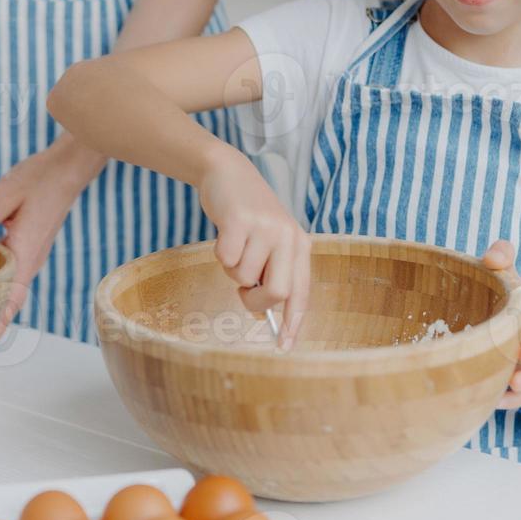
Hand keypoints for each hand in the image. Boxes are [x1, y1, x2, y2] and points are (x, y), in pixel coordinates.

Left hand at [0, 135, 107, 345]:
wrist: (68, 167)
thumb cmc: (36, 179)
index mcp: (24, 252)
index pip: (10, 297)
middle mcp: (32, 258)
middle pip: (14, 299)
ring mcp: (35, 252)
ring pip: (16, 287)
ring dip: (0, 304)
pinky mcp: (34, 243)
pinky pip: (18, 272)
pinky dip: (4, 285)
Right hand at [196, 145, 308, 350]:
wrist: (228, 173)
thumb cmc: (248, 216)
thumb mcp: (270, 241)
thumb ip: (273, 271)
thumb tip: (265, 313)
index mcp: (300, 245)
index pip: (301, 293)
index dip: (292, 323)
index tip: (283, 346)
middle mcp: (288, 236)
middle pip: (277, 291)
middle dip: (255, 301)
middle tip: (242, 292)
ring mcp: (265, 228)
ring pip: (244, 276)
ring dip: (231, 270)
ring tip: (234, 246)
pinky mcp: (239, 220)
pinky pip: (225, 258)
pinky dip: (218, 255)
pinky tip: (224, 235)